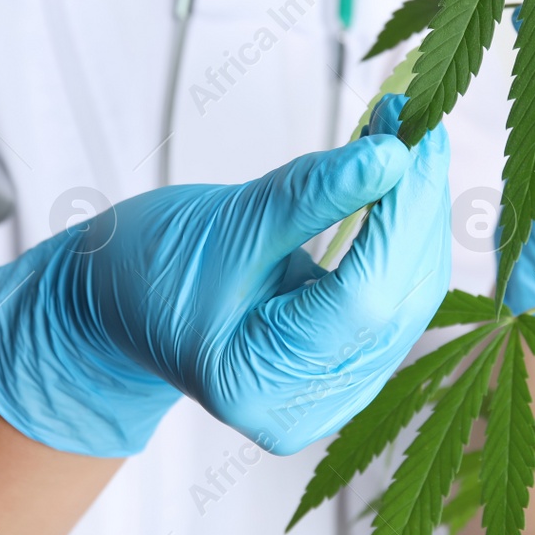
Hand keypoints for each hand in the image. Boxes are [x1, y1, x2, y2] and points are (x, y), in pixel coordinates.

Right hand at [0, 96, 450, 456]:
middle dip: (416, 209)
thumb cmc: (149, 265)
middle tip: (418, 125)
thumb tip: (390, 156)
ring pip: (407, 302)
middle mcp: (301, 408)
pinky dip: (398, 242)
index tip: (412, 138)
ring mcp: (326, 399)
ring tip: (410, 143)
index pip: (364, 299)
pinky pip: (394, 304)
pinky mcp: (341, 373)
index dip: (400, 215)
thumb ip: (310, 193)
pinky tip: (399, 189)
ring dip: (416, 220)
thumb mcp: (227, 221)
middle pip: (397, 303)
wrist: (116, 304)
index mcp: (255, 382)